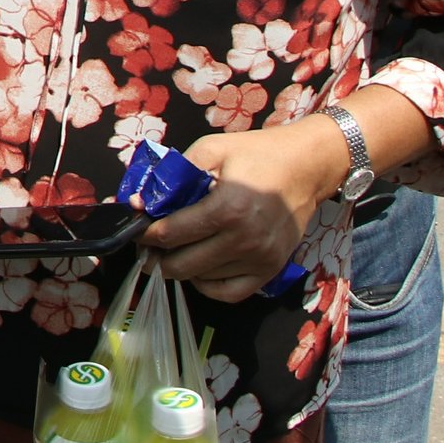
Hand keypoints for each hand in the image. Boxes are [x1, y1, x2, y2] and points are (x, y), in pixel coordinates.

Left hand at [142, 120, 348, 301]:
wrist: (307, 167)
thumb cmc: (258, 154)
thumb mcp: (212, 149)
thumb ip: (174, 173)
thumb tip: (140, 200)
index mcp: (227, 208)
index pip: (171, 234)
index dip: (145, 234)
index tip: (136, 228)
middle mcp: (244, 240)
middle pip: (182, 264)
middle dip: (156, 256)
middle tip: (148, 245)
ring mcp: (260, 259)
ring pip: (202, 279)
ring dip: (181, 268)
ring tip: (172, 251)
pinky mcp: (271, 269)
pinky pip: (230, 293)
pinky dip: (208, 286)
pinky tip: (199, 269)